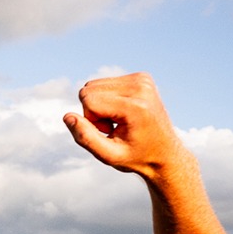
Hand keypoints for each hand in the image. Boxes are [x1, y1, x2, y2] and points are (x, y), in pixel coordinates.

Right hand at [62, 73, 195, 182]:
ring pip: (94, 85)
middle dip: (94, 111)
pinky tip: (123, 113)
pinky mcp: (141, 77)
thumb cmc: (137, 156)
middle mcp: (141, 86)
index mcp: (136, 106)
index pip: (89, 100)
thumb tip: (67, 116)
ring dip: (100, 105)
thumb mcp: (109, 156)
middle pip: (89, 90)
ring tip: (119, 121)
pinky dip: (108, 99)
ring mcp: (142, 79)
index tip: (110, 132)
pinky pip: (105, 83)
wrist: (165, 152)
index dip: (91, 120)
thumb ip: (85, 138)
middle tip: (114, 127)